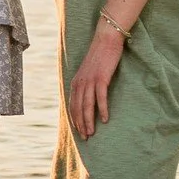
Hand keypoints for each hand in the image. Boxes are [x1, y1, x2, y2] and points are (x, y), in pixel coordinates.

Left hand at [68, 21, 124, 138]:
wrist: (105, 40)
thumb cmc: (100, 57)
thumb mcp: (89, 73)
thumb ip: (87, 84)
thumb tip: (88, 98)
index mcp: (75, 82)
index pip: (72, 105)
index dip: (75, 119)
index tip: (78, 131)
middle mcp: (80, 83)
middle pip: (78, 108)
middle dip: (80, 124)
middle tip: (85, 137)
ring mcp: (90, 81)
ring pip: (87, 105)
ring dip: (89, 120)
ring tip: (92, 133)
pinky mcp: (101, 78)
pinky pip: (100, 97)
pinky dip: (102, 109)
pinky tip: (105, 120)